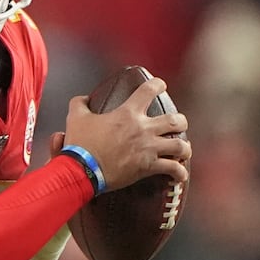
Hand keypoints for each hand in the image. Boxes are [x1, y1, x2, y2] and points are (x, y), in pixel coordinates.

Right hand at [56, 77, 190, 190]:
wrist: (82, 170)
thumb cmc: (80, 145)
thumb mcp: (75, 118)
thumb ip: (79, 104)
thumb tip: (84, 98)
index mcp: (127, 113)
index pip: (149, 90)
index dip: (158, 85)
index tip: (161, 85)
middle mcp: (143, 128)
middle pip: (175, 120)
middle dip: (180, 122)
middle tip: (177, 125)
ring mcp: (148, 148)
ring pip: (180, 145)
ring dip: (184, 148)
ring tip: (183, 150)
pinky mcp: (148, 167)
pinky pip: (173, 169)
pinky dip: (179, 172)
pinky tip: (180, 174)